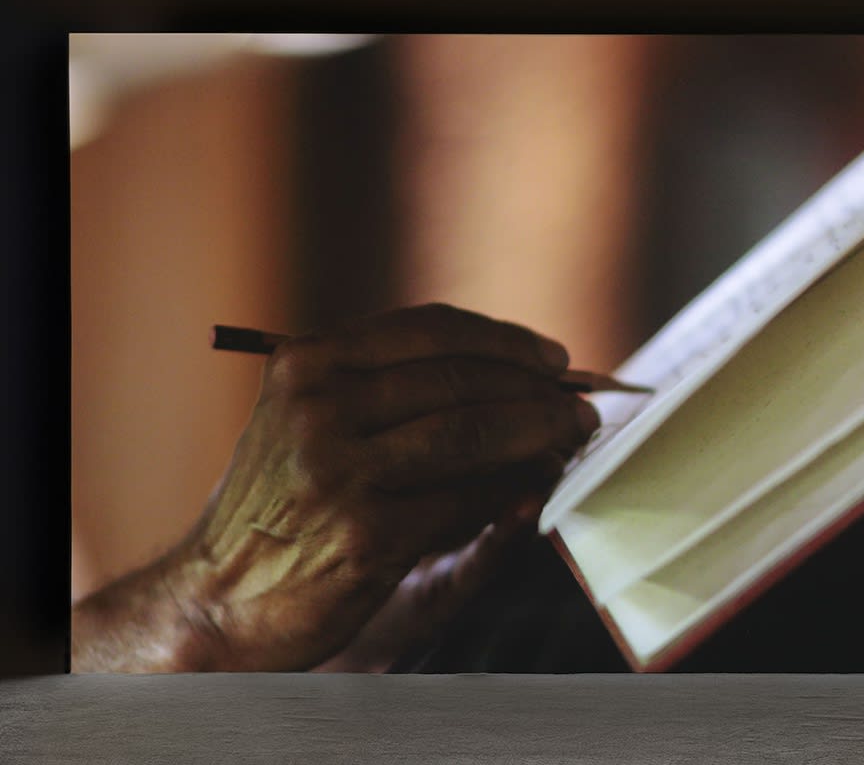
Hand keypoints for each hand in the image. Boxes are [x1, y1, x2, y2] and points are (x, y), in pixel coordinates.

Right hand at [157, 304, 597, 670]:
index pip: (429, 331)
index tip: (552, 357)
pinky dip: (512, 491)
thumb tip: (511, 372)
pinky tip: (534, 488)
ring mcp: (341, 471)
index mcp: (308, 364)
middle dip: (536, 389)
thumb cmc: (279, 505)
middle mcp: (319, 407)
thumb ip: (387, 389)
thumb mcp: (309, 421)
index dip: (505, 340)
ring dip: (539, 433)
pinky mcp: (367, 535)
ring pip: (474, 433)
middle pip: (461, 378)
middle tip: (580, 403)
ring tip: (572, 438)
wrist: (216, 599)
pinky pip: (467, 500)